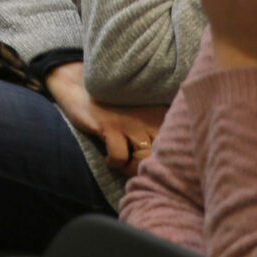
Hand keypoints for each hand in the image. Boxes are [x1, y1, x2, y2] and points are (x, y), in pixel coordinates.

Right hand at [43, 62, 168, 172]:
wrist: (79, 88)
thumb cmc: (114, 107)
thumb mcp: (142, 116)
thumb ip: (157, 131)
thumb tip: (169, 161)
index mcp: (161, 114)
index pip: (177, 142)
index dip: (169, 159)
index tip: (156, 164)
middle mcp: (149, 117)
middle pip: (163, 154)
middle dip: (150, 166)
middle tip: (136, 168)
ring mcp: (130, 122)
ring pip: (144, 158)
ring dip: (131, 168)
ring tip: (123, 164)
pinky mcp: (110, 126)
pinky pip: (120, 156)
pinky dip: (114, 162)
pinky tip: (108, 158)